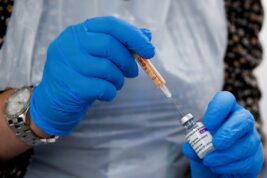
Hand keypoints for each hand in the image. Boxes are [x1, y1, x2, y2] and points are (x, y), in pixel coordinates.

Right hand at [29, 16, 154, 135]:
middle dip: (128, 61)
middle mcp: (69, 44)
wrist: (54, 102)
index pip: (110, 25)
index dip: (133, 36)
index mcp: (78, 32)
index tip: (149, 50)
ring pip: (107, 68)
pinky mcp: (70, 85)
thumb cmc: (80, 76)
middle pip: (110, 45)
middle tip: (133, 72)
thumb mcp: (97, 56)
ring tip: (115, 84)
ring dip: (119, 79)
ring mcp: (67, 64)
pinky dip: (111, 93)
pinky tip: (105, 94)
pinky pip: (102, 87)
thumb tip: (147, 35)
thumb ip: (120, 44)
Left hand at [182, 91, 263, 177]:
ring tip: (209, 161)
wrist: (215, 167)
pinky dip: (230, 167)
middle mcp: (241, 121)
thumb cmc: (206, 149)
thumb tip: (191, 147)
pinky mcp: (256, 157)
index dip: (217, 109)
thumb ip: (192, 143)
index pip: (226, 99)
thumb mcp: (195, 144)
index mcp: (225, 111)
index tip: (207, 124)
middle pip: (244, 119)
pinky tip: (218, 168)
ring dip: (225, 155)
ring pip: (247, 144)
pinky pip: (248, 161)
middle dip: (228, 133)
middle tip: (215, 144)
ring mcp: (251, 138)